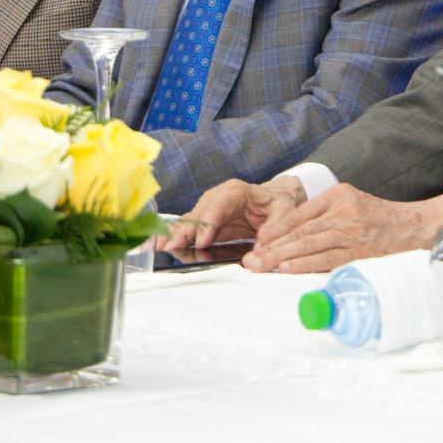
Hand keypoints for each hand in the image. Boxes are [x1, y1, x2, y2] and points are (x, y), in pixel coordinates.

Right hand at [162, 177, 306, 250]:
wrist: (275, 199)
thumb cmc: (278, 204)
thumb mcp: (283, 215)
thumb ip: (272, 232)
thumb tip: (260, 251)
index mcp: (238, 191)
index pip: (220, 204)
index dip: (209, 221)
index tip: (203, 240)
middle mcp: (218, 197)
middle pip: (199, 213)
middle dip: (185, 231)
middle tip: (173, 246)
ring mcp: (209, 208)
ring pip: (189, 221)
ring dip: (174, 234)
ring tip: (159, 247)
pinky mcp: (204, 221)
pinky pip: (187, 228)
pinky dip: (174, 237)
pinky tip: (160, 245)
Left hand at [243, 185, 442, 273]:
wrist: (416, 226)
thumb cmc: (380, 219)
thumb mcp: (352, 203)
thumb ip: (325, 215)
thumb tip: (291, 236)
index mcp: (338, 195)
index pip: (298, 215)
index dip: (274, 231)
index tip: (257, 244)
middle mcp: (343, 210)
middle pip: (299, 231)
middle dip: (271, 248)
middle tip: (250, 261)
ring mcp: (352, 229)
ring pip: (309, 244)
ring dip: (281, 258)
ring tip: (261, 268)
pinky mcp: (361, 250)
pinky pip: (327, 258)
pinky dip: (304, 264)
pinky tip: (287, 270)